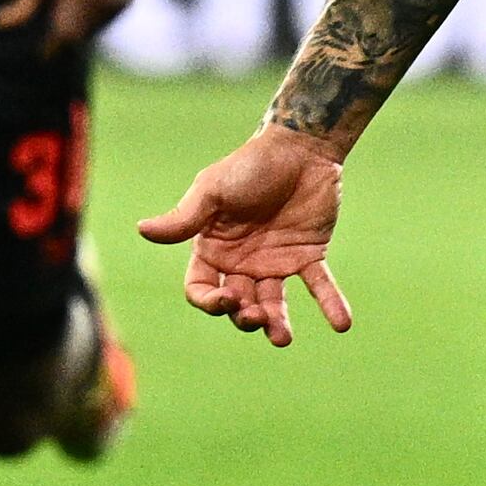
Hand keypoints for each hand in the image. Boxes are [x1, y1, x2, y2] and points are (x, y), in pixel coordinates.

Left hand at [0, 0, 138, 52]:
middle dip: (66, 30)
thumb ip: (23, 3)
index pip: (65, 32)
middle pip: (79, 33)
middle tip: (62, 2)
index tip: (43, 56)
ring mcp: (119, 0)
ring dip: (80, 23)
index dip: (53, 46)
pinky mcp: (128, 0)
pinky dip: (94, 16)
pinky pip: (105, 20)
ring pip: (93, 29)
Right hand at [135, 124, 351, 346]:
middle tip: (256, 315)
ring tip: (282, 338)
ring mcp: (275, 262)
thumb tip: (142, 230)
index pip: (200, 288)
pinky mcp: (308, 256)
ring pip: (274, 304)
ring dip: (276, 323)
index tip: (226, 299)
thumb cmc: (250, 165)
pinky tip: (342, 324)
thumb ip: (185, 217)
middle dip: (244, 316)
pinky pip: (318, 286)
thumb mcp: (213, 190)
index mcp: (213, 249)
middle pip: (236, 305)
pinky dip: (330, 304)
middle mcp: (241, 262)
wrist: (299, 147)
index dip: (209, 302)